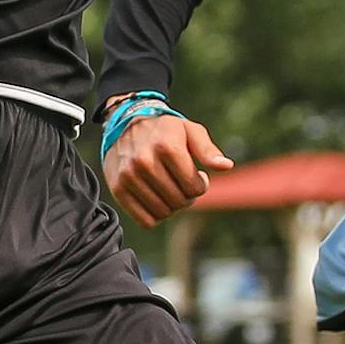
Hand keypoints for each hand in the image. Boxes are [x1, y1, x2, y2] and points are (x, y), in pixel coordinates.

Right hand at [103, 109, 234, 227]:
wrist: (126, 123)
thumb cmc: (164, 130)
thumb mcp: (190, 131)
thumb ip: (208, 150)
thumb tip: (226, 166)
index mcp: (166, 146)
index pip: (194, 187)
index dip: (201, 185)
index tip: (197, 176)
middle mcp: (144, 161)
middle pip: (179, 201)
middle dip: (187, 196)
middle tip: (182, 184)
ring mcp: (128, 176)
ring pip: (163, 212)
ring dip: (171, 206)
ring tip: (169, 189)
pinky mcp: (118, 189)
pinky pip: (145, 220)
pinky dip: (155, 215)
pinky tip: (157, 199)